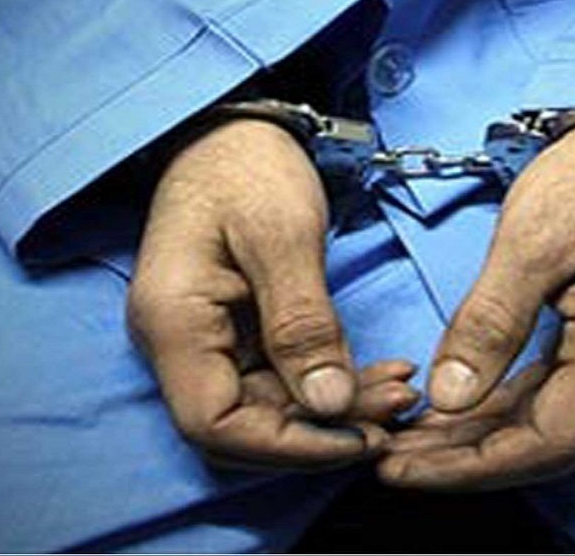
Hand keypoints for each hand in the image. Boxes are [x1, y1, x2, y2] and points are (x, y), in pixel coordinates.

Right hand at [128, 118, 417, 470]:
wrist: (232, 129)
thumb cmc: (247, 165)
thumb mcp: (284, 234)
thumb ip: (303, 321)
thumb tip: (329, 406)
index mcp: (173, 320)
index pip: (214, 424)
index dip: (287, 445)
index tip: (358, 437)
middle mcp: (179, 343)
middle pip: (244, 425)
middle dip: (324, 429)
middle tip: (398, 409)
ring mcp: (206, 341)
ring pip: (268, 409)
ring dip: (337, 409)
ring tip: (401, 390)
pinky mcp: (234, 334)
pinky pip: (279, 381)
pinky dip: (330, 383)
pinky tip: (379, 374)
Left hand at [379, 119, 574, 489]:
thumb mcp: (529, 239)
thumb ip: (490, 322)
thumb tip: (447, 399)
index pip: (549, 441)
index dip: (471, 466)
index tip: (402, 468)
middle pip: (548, 445)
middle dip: (464, 460)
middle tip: (388, 460)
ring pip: (550, 428)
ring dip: (478, 442)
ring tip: (405, 442)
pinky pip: (557, 399)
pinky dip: (500, 412)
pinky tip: (450, 412)